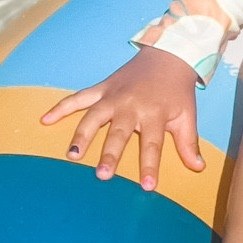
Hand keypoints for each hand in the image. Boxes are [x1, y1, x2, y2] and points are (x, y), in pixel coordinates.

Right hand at [41, 47, 203, 191]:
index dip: (149, 166)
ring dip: (82, 135)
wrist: (168, 55)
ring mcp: (113, 96)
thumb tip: (197, 167)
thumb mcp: (187, 116)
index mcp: (154, 113)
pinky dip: (61, 107)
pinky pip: (78, 98)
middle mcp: (131, 105)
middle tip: (102, 175)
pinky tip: (45, 120)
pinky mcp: (102, 88)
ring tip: (72, 155)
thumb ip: (188, 143)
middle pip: (118, 132)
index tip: (146, 187)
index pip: (152, 144)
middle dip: (110, 154)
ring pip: (93, 116)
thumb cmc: (177, 91)